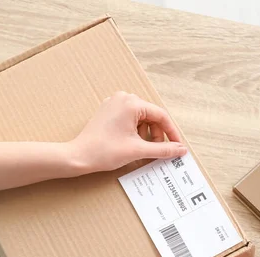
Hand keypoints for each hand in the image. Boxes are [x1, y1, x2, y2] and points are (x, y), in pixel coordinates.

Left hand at [69, 91, 186, 172]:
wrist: (79, 156)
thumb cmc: (104, 151)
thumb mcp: (138, 151)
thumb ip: (163, 149)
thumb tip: (180, 149)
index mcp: (132, 103)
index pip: (161, 116)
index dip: (171, 133)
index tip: (177, 146)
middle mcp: (123, 98)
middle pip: (151, 116)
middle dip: (156, 134)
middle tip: (156, 151)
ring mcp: (114, 103)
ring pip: (140, 118)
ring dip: (145, 134)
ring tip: (140, 150)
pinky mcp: (108, 111)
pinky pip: (129, 118)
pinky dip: (135, 131)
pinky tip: (131, 144)